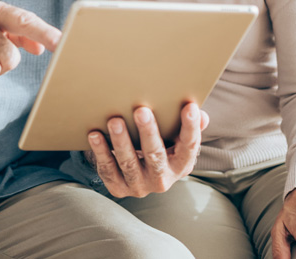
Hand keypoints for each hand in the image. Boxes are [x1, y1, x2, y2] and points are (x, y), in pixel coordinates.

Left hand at [85, 102, 207, 197]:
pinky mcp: (118, 188)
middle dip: (148, 133)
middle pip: (156, 156)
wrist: (138, 173)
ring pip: (129, 164)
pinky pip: (108, 169)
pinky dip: (101, 152)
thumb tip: (200, 114)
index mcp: (181, 165)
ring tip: (114, 120)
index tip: (189, 107)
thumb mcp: (176, 139)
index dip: (191, 128)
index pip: (189, 147)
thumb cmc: (161, 146)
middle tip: (141, 111)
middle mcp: (162, 179)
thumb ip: (189, 126)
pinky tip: (95, 134)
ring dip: (121, 141)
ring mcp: (139, 186)